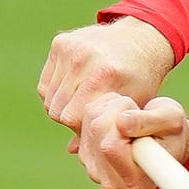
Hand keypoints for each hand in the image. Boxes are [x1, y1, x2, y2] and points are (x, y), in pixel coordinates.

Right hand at [37, 16, 175, 134]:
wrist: (142, 38)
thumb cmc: (140, 77)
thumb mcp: (132, 106)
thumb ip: (105, 129)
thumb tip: (72, 151)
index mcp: (105, 74)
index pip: (72, 118)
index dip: (81, 129)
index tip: (94, 128)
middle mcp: (84, 57)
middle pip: (57, 110)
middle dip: (70, 119)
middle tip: (88, 117)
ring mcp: (70, 48)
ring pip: (48, 97)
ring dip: (62, 106)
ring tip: (83, 104)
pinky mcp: (60, 43)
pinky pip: (46, 83)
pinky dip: (56, 92)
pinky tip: (75, 91)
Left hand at [78, 94, 188, 188]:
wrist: (165, 140)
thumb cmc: (173, 131)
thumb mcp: (173, 119)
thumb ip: (150, 121)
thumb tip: (121, 123)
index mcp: (137, 182)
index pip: (111, 147)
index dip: (122, 123)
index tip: (137, 114)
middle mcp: (113, 184)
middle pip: (98, 130)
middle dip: (117, 111)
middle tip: (137, 111)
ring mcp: (95, 172)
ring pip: (90, 124)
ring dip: (109, 110)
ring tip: (131, 117)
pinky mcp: (85, 158)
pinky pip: (81, 123)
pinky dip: (100, 112)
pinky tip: (118, 119)